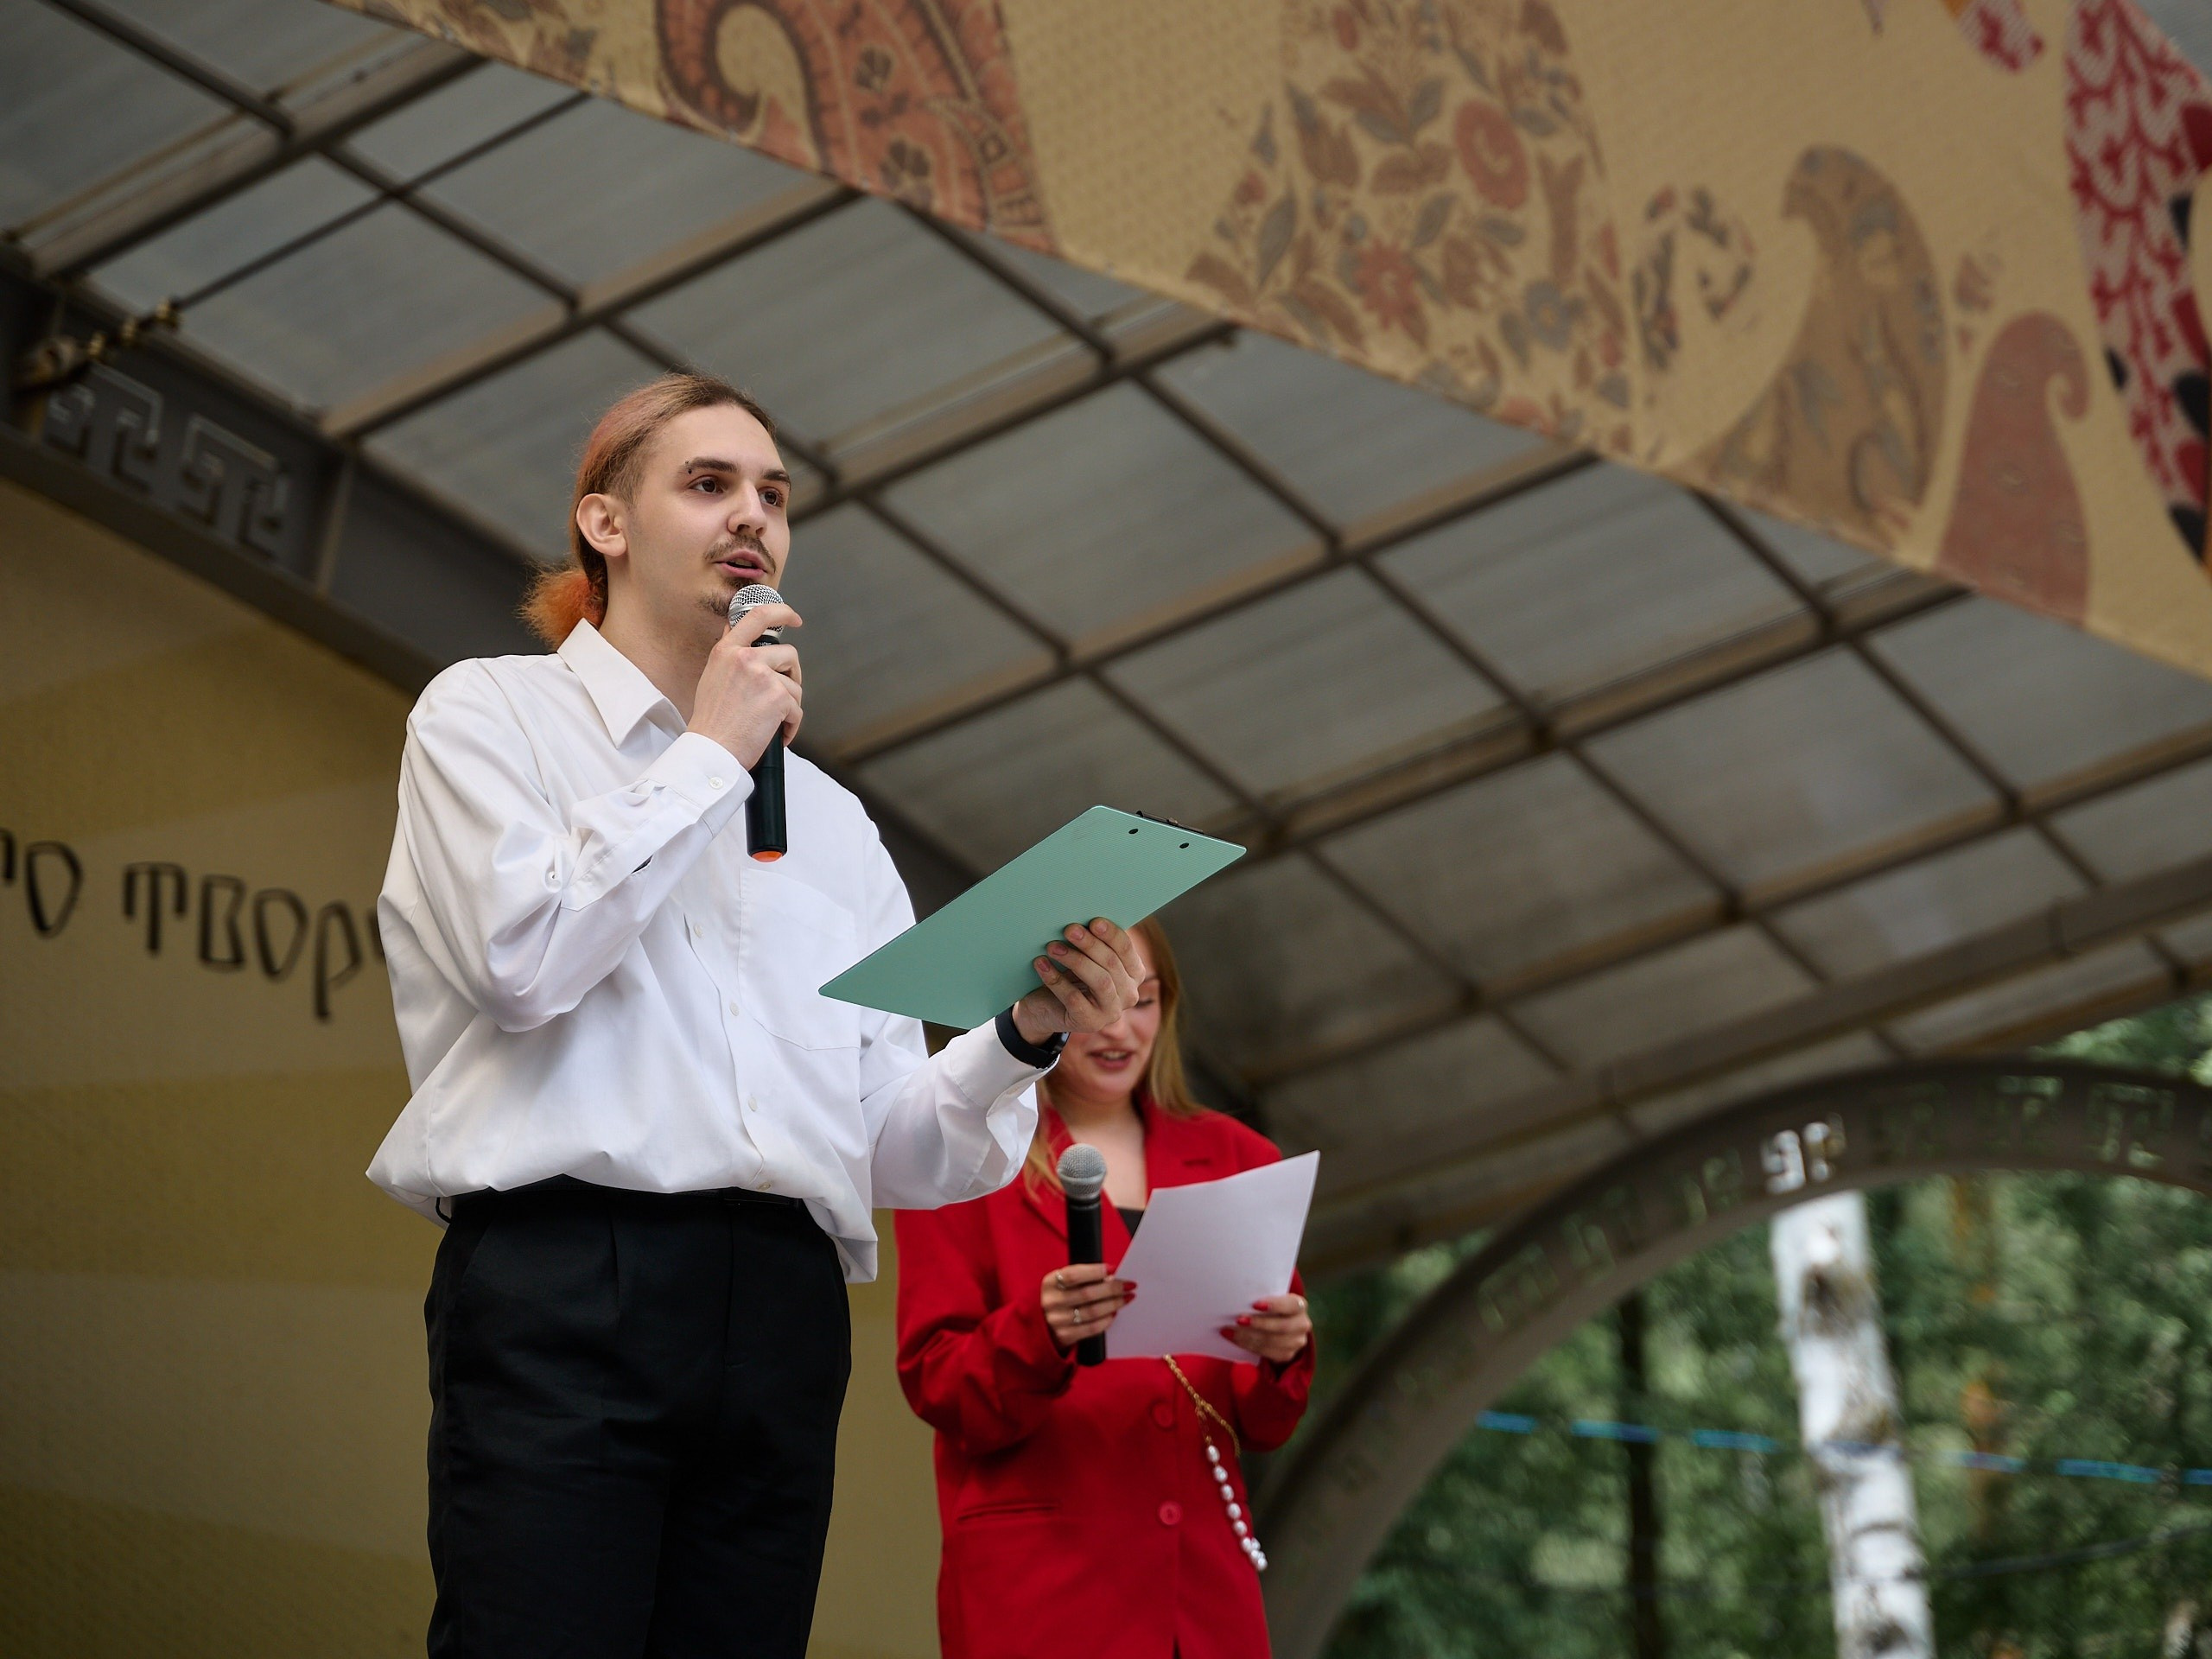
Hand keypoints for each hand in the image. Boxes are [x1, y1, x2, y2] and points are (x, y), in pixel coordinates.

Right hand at [688, 602, 802, 767]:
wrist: (711, 750)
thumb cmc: (711, 720)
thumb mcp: (712, 676)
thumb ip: (728, 653)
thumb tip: (732, 628)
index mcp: (727, 650)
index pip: (758, 615)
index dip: (782, 612)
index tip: (793, 618)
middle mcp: (744, 658)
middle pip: (788, 654)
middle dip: (791, 675)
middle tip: (783, 694)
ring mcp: (762, 676)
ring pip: (795, 685)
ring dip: (789, 705)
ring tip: (772, 721)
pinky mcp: (778, 698)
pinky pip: (797, 709)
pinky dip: (791, 725)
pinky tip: (776, 734)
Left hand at [1011, 917, 1143, 1044]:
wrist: (1045, 1008)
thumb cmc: (1069, 976)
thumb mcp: (1085, 958)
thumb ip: (1092, 944)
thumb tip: (1083, 921)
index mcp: (1133, 973)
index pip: (1126, 950)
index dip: (1111, 934)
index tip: (1093, 921)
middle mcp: (1129, 994)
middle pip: (1112, 964)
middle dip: (1090, 945)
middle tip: (1069, 929)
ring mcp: (1111, 1012)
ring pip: (1100, 981)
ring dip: (1075, 960)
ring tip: (1052, 947)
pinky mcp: (1090, 1023)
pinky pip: (1074, 998)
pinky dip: (1056, 980)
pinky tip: (1041, 965)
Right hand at [1042, 1261, 1133, 1351]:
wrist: (1042, 1326)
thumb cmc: (1060, 1298)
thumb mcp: (1062, 1284)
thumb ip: (1082, 1278)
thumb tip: (1112, 1276)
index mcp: (1050, 1283)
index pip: (1074, 1274)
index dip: (1095, 1271)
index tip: (1115, 1269)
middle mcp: (1051, 1302)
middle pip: (1087, 1294)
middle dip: (1112, 1288)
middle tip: (1129, 1285)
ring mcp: (1057, 1321)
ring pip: (1092, 1312)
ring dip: (1114, 1304)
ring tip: (1127, 1298)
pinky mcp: (1065, 1336)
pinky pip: (1092, 1329)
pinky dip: (1106, 1320)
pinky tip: (1114, 1314)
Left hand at [1222, 1293, 1309, 1364]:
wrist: (1281, 1327)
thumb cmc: (1271, 1308)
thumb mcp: (1272, 1300)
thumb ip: (1262, 1299)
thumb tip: (1239, 1298)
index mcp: (1299, 1305)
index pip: (1291, 1304)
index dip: (1274, 1305)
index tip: (1255, 1304)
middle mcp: (1302, 1324)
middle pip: (1281, 1326)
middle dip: (1258, 1324)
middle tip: (1238, 1320)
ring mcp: (1296, 1342)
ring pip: (1271, 1341)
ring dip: (1248, 1336)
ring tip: (1230, 1330)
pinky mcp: (1287, 1355)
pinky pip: (1266, 1353)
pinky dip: (1247, 1345)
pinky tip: (1234, 1339)